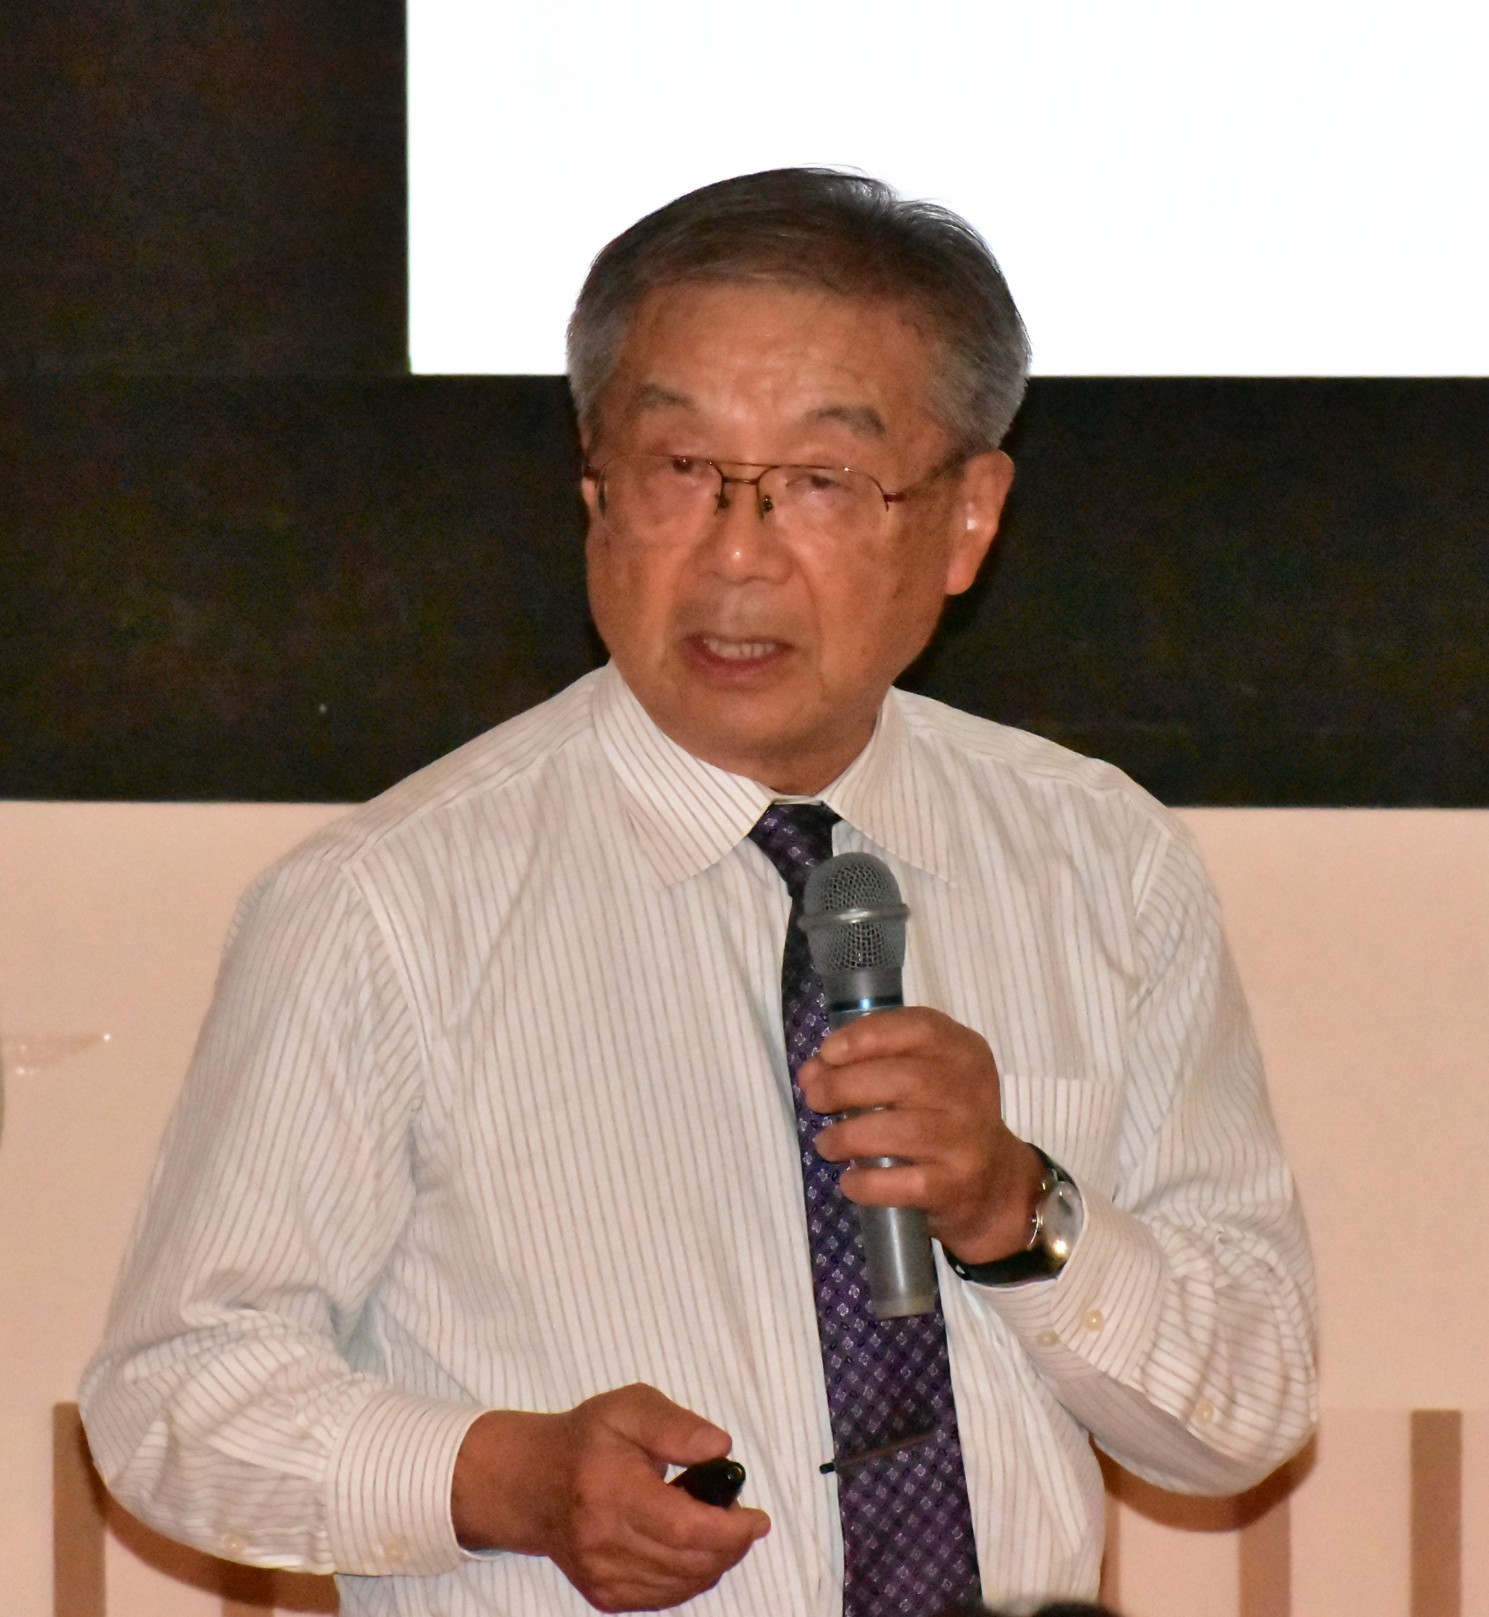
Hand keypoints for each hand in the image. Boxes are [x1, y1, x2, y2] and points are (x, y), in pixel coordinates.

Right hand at [451, 1384, 768, 1611]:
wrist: (533, 1482)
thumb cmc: (588, 1439)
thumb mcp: (630, 1407)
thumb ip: (676, 1425)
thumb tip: (721, 1448)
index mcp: (610, 1492)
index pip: (683, 1528)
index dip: (730, 1530)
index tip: (758, 1518)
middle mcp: (603, 1543)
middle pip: (688, 1563)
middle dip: (729, 1544)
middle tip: (741, 1516)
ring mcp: (601, 1576)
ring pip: (681, 1585)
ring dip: (713, 1561)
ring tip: (714, 1525)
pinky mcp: (603, 1596)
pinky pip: (664, 1596)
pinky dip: (690, 1576)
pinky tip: (692, 1547)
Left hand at [797, 1006, 1043, 1262]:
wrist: (992, 1180)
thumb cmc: (940, 1115)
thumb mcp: (918, 1074)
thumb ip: (868, 1062)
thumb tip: (812, 1073)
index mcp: (962, 1051)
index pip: (919, 1028)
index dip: (866, 1036)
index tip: (828, 1052)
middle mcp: (970, 1090)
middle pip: (904, 1079)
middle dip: (844, 1086)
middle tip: (816, 1099)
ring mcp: (965, 1139)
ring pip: (898, 1132)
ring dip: (847, 1137)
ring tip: (827, 1144)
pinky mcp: (955, 1185)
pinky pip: (901, 1183)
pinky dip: (866, 1182)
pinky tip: (851, 1180)